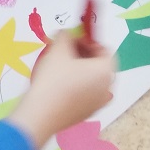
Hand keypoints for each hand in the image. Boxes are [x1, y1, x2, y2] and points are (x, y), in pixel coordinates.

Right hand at [7, 33, 114, 149]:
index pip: (104, 49)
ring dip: (82, 71)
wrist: (41, 113)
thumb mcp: (58, 49)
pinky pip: (87, 95)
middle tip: (65, 52)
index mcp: (106, 70)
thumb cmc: (53, 78)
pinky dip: (79, 88)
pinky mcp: (88, 114)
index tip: (71, 40)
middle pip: (100, 65)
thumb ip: (66, 35)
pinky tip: (62, 87)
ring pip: (94, 81)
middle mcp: (108, 87)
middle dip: (85, 55)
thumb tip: (68, 34)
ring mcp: (99, 103)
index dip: (88, 41)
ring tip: (61, 69)